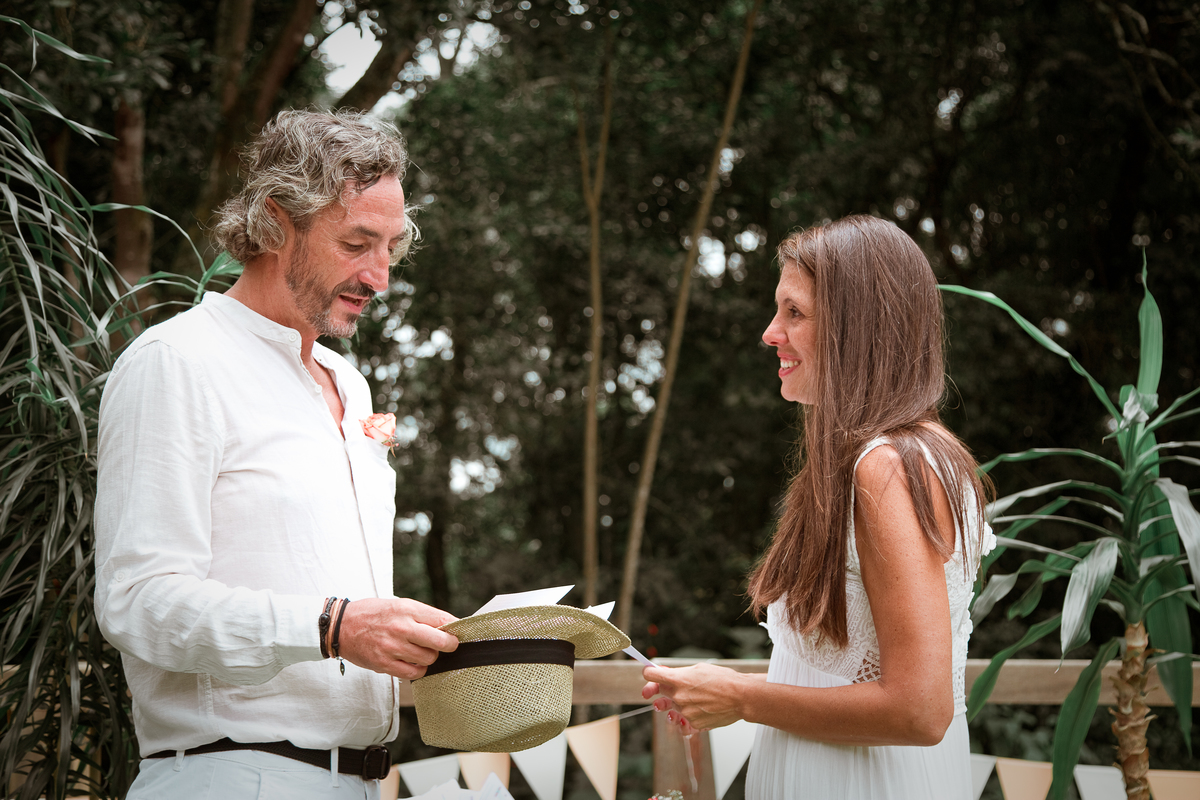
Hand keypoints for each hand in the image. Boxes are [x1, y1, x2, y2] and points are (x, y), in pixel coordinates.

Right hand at [334, 598, 458, 679]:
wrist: (341, 626)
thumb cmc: (373, 614)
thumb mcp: (399, 605)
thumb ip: (422, 615)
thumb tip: (448, 626)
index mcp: (407, 609)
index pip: (443, 619)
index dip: (455, 628)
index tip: (457, 632)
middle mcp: (401, 628)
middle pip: (441, 642)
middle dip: (449, 645)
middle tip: (447, 645)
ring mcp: (393, 647)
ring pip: (429, 659)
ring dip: (430, 657)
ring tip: (421, 651)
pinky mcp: (384, 664)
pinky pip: (413, 673)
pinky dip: (418, 670)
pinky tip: (412, 662)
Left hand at [642, 663, 747, 731]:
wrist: (740, 697)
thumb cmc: (723, 680)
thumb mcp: (699, 668)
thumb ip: (680, 672)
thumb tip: (665, 673)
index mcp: (678, 679)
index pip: (650, 676)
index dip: (649, 674)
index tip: (650, 674)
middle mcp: (678, 696)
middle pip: (658, 692)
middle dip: (661, 689)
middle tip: (666, 688)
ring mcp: (685, 711)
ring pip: (671, 707)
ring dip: (675, 703)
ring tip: (687, 699)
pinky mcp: (693, 723)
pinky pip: (683, 720)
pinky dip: (688, 715)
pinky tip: (697, 709)